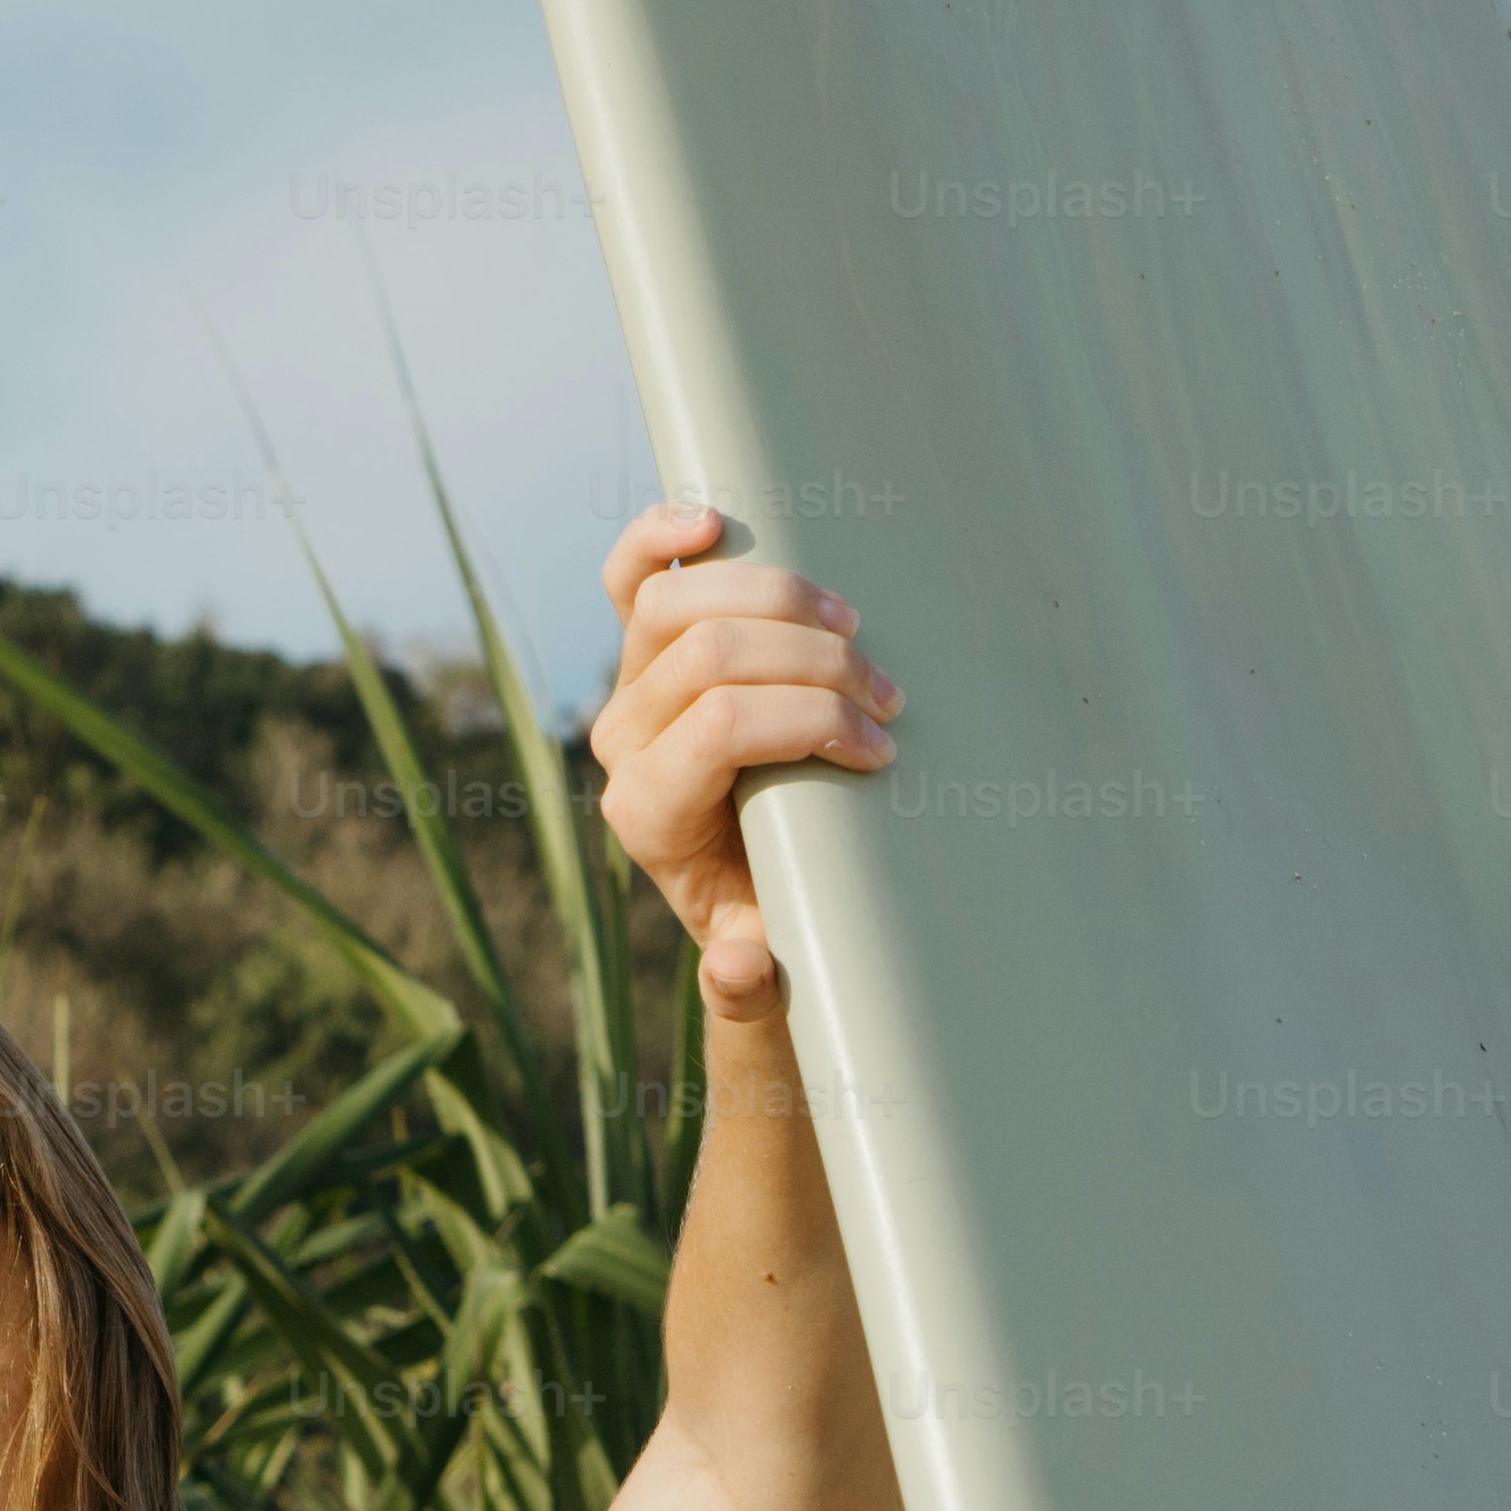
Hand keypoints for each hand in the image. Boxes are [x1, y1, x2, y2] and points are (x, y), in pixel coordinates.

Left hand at [580, 499, 894, 1023]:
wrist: (749, 895)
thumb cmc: (776, 923)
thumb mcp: (768, 971)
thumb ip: (748, 989)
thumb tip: (736, 969)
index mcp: (647, 814)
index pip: (720, 728)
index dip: (808, 720)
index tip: (880, 749)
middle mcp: (624, 742)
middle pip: (710, 654)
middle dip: (815, 664)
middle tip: (886, 700)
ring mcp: (629, 685)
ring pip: (678, 601)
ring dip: (781, 601)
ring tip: (852, 634)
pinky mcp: (646, 646)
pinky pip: (632, 573)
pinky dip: (664, 537)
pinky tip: (713, 521)